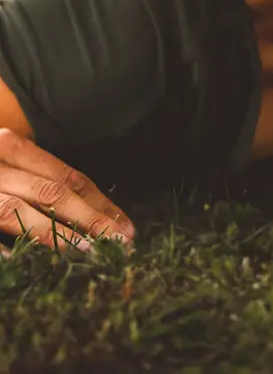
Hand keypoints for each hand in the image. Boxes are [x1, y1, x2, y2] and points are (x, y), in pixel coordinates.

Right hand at [0, 129, 133, 253]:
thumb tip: (83, 209)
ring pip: (18, 210)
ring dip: (55, 232)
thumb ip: (34, 175)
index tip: (125, 225)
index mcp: (13, 147)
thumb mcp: (4, 158)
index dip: (100, 202)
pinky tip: (26, 259)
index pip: (68, 177)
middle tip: (118, 241)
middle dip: (90, 219)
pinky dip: (3, 247)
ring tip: (87, 250)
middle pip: (52, 192)